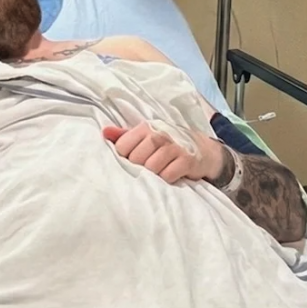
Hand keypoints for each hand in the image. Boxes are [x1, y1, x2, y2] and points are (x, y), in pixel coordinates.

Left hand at [103, 123, 225, 184]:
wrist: (202, 148)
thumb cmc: (166, 143)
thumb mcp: (145, 135)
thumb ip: (124, 135)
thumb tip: (104, 132)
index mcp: (145, 128)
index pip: (122, 147)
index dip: (124, 158)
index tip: (131, 162)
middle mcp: (159, 135)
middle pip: (136, 159)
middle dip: (139, 168)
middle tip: (146, 170)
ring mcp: (174, 147)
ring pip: (151, 168)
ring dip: (153, 175)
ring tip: (158, 173)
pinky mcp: (187, 160)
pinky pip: (168, 176)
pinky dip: (166, 179)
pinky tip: (169, 176)